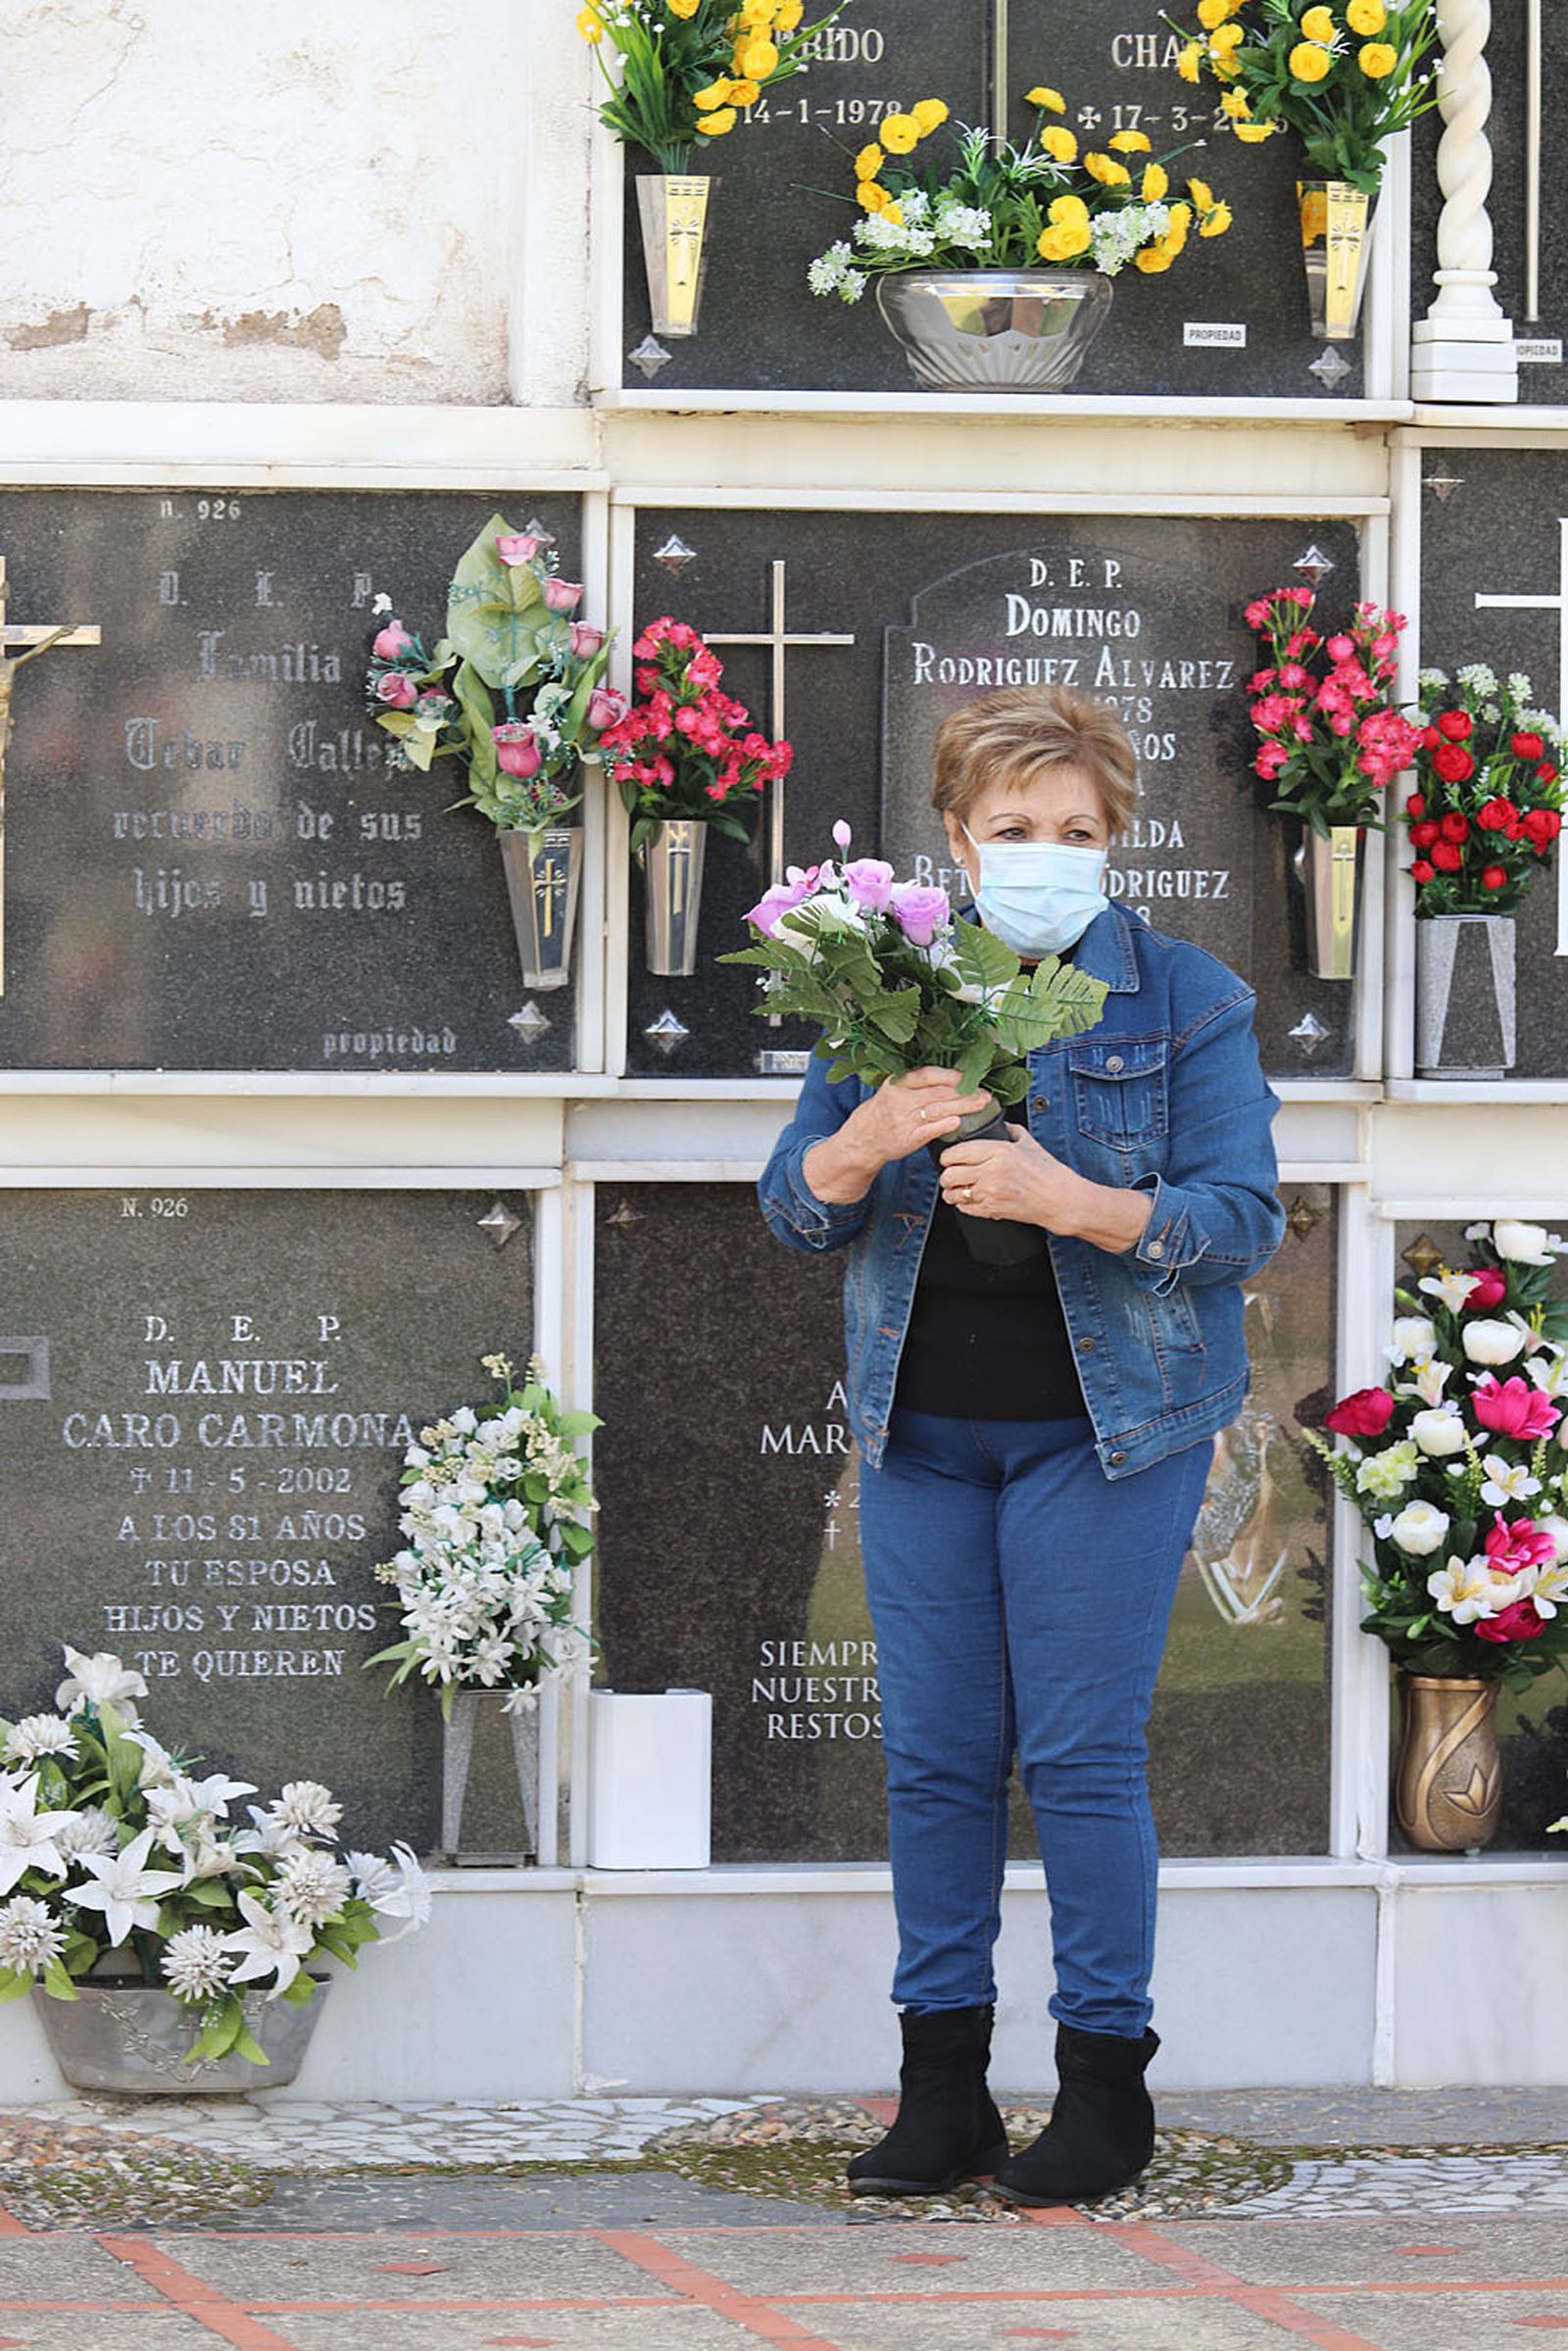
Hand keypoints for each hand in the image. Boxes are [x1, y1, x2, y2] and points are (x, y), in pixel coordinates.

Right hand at [803, 1069, 990, 1207]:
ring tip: (981, 1104)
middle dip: (965, 1091)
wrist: (862, 1140)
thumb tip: (954, 1075)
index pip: (928, 1074)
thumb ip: (919, 1083)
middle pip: (938, 1092)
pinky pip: (928, 1131)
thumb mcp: (894, 1090)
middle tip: (985, 1092)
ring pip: (937, 1109)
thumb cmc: (884, 1112)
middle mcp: (900, 1100)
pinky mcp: (907, 1139)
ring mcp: (903, 1120)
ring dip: (962, 1107)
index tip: (971, 1075)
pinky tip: (957, 1122)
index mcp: (898, 1083)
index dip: (951, 1075)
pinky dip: (943, 1126)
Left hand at [939, 1124, 1088, 1232]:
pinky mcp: (992, 1210)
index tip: (948, 1157)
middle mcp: (991, 1172)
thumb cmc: (1048, 1172)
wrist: (1060, 1199)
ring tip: (956, 1188)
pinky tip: (968, 1199)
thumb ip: (1012, 1131)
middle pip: (950, 1174)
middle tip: (950, 1173)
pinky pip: (964, 1209)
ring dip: (951, 1191)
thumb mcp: (1029, 1144)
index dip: (947, 1156)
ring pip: (953, 1194)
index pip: (957, 1152)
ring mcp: (990, 1193)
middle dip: (947, 1174)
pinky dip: (962, 1204)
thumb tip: (1001, 1124)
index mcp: (999, 1151)